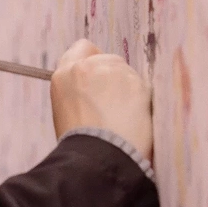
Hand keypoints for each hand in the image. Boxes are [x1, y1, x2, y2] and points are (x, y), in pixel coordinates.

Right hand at [51, 39, 152, 160]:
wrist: (96, 158)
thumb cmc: (81, 143)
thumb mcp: (66, 109)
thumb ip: (79, 90)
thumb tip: (98, 89)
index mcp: (64, 74)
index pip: (83, 48)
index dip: (94, 61)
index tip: (100, 77)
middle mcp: (86, 67)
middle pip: (109, 58)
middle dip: (114, 76)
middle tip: (116, 103)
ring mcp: (111, 72)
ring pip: (128, 71)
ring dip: (129, 88)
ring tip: (124, 117)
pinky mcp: (135, 82)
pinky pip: (143, 86)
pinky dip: (142, 101)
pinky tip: (135, 119)